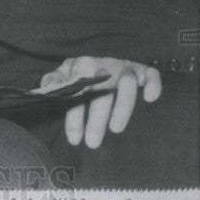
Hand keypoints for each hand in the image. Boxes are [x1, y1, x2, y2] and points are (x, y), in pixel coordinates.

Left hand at [40, 56, 161, 148]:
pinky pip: (150, 73)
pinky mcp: (140, 69)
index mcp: (81, 66)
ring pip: (126, 83)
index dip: (74, 116)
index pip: (77, 92)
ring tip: (116, 130)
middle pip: (101, 91)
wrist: (99, 57)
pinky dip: (153, 84)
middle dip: (96, 119)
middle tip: (93, 142)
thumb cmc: (79, 73)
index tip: (74, 139)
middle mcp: (103, 65)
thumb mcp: (63, 74)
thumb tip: (46, 89)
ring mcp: (123, 66)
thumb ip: (53, 81)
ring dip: (122, 107)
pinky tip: (150, 99)